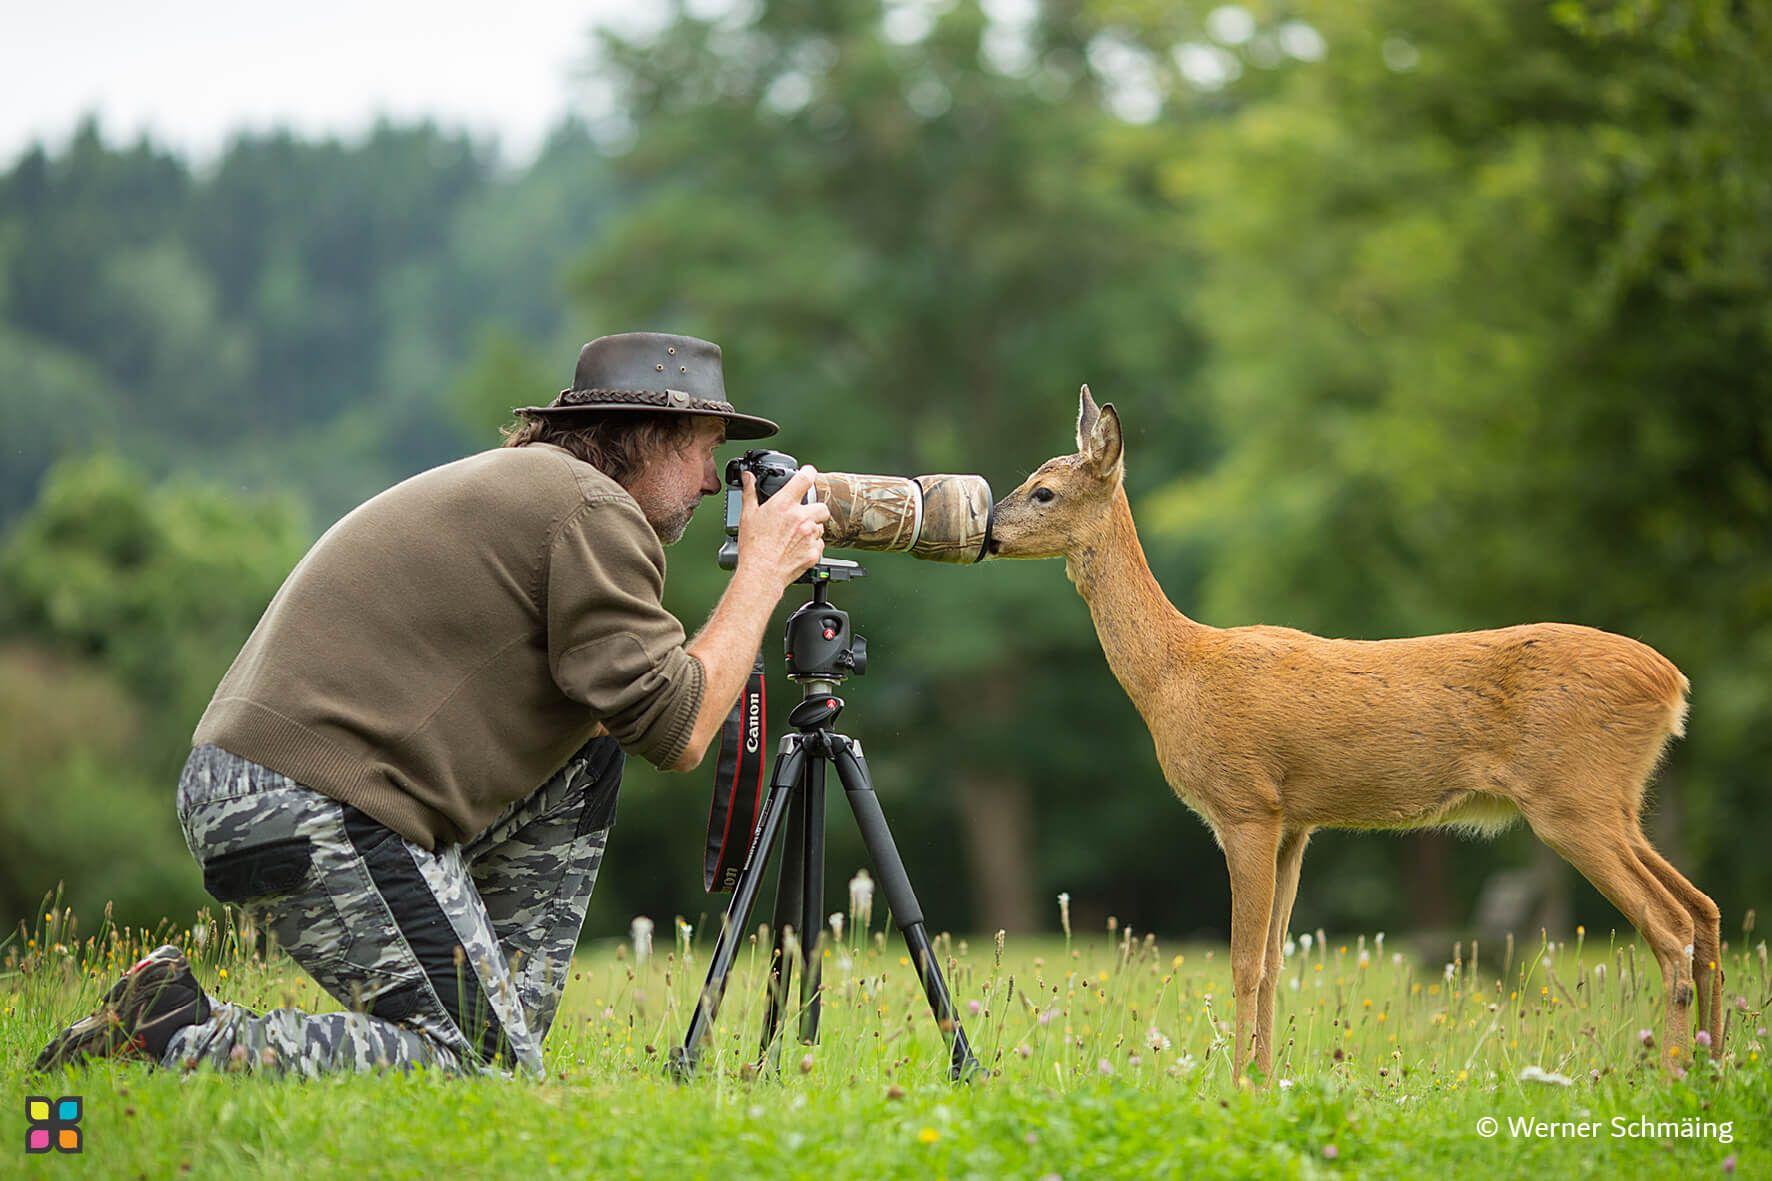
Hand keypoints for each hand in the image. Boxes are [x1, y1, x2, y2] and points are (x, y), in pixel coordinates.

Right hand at [736, 465, 830, 589]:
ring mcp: (810, 535)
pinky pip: (819, 544)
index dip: (809, 472)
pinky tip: (797, 548)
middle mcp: (801, 517)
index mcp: (784, 504)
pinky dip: (812, 545)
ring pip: (821, 526)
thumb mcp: (747, 515)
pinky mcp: (814, 551)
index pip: (804, 479)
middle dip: (815, 509)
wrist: (762, 573)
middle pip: (821, 505)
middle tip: (802, 516)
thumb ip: (750, 492)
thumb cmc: (753, 546)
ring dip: (813, 528)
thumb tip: (748, 477)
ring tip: (796, 536)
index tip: (809, 472)